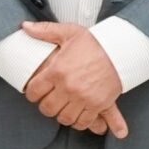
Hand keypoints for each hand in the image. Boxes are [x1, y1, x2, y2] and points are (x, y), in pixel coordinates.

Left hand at [20, 20, 127, 136]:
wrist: (122, 51)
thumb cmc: (96, 43)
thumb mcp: (69, 33)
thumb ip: (45, 31)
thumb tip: (25, 26)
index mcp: (57, 71)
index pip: (34, 91)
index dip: (32, 93)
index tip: (36, 92)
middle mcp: (68, 87)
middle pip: (47, 108)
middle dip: (46, 106)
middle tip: (49, 101)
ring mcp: (83, 98)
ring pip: (64, 118)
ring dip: (62, 115)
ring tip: (63, 108)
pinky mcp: (98, 105)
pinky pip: (83, 122)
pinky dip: (79, 122)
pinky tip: (78, 115)